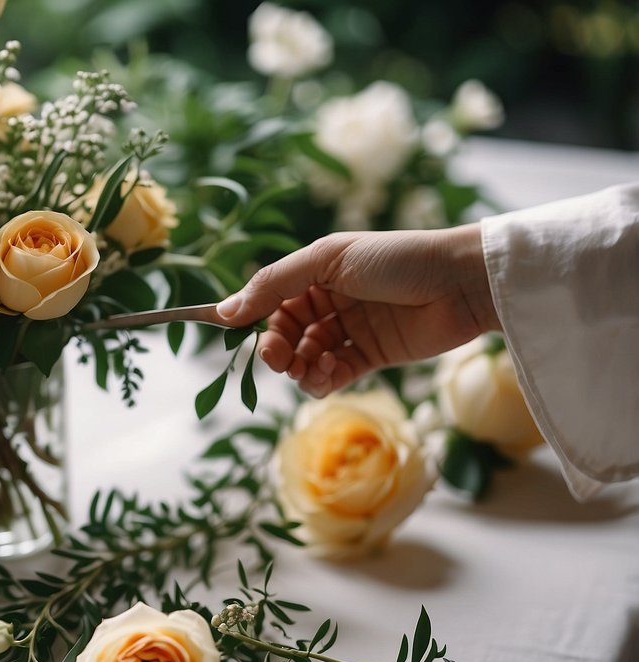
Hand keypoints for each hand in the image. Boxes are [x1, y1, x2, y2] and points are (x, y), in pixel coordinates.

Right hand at [216, 224, 497, 396]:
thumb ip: (274, 284)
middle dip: (276, 348)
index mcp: (317, 272)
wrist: (461, 283)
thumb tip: (224, 312)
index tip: (238, 334)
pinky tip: (325, 375)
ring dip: (298, 367)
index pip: (272, 301)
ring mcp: (349, 330)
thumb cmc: (397, 258)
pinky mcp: (370, 357)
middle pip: (285, 333)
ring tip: (307, 367)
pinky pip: (332, 374)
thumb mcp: (328, 259)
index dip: (254, 319)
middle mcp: (330, 301)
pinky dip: (321, 379)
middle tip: (277, 357)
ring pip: (305, 358)